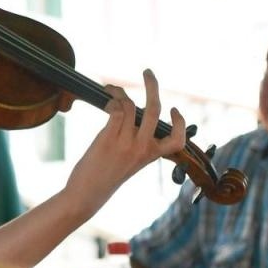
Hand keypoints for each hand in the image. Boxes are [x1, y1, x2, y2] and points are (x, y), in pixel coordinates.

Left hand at [66, 70, 189, 203]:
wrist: (86, 195)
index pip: (177, 140)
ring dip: (120, 92)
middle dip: (153, 86)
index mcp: (151, 156)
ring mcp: (126, 143)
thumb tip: (130, 114)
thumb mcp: (129, 163)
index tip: (174, 109)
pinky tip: (105, 102)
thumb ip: (136, 144)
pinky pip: (116, 110)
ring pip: (130, 106)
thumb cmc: (105, 178)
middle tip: (148, 72)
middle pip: (154, 109)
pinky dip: (111, 101)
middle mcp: (142, 148)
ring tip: (111, 89)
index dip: (180, 123)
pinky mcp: (109, 138)